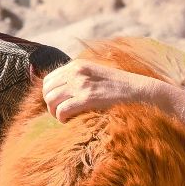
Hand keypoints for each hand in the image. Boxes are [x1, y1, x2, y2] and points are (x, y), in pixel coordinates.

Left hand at [42, 60, 161, 120]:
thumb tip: (61, 90)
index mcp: (77, 65)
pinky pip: (62, 110)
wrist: (137, 89)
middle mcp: (76, 72)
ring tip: (64, 117)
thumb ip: (78, 77)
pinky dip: (61, 118)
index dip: (50, 94)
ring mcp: (81, 85)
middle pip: (47, 91)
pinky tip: (68, 120)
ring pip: (51, 100)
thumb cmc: (117, 86)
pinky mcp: (87, 98)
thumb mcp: (94, 74)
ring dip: (54, 112)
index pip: (49, 79)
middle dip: (50, 104)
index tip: (59, 103)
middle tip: (60, 112)